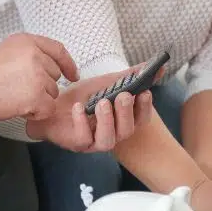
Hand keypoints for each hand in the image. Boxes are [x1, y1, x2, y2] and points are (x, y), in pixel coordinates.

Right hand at [0, 33, 78, 121]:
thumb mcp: (5, 50)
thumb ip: (27, 54)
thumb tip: (45, 65)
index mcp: (28, 41)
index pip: (58, 50)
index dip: (68, 64)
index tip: (72, 75)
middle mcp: (36, 55)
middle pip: (54, 75)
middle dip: (43, 86)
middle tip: (20, 90)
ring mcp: (38, 76)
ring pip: (52, 93)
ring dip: (38, 100)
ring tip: (16, 98)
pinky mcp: (37, 96)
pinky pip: (48, 109)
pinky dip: (37, 113)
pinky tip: (20, 109)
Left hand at [25, 64, 155, 151]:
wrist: (52, 105)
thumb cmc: (82, 97)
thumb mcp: (106, 83)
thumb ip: (130, 77)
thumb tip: (158, 67)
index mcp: (121, 121)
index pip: (141, 119)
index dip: (145, 108)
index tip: (145, 92)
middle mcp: (111, 134)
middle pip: (126, 131)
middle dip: (126, 113)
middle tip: (123, 95)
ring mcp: (94, 141)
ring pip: (108, 140)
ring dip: (107, 120)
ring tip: (103, 102)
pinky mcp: (76, 143)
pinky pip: (82, 139)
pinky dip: (82, 122)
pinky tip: (79, 107)